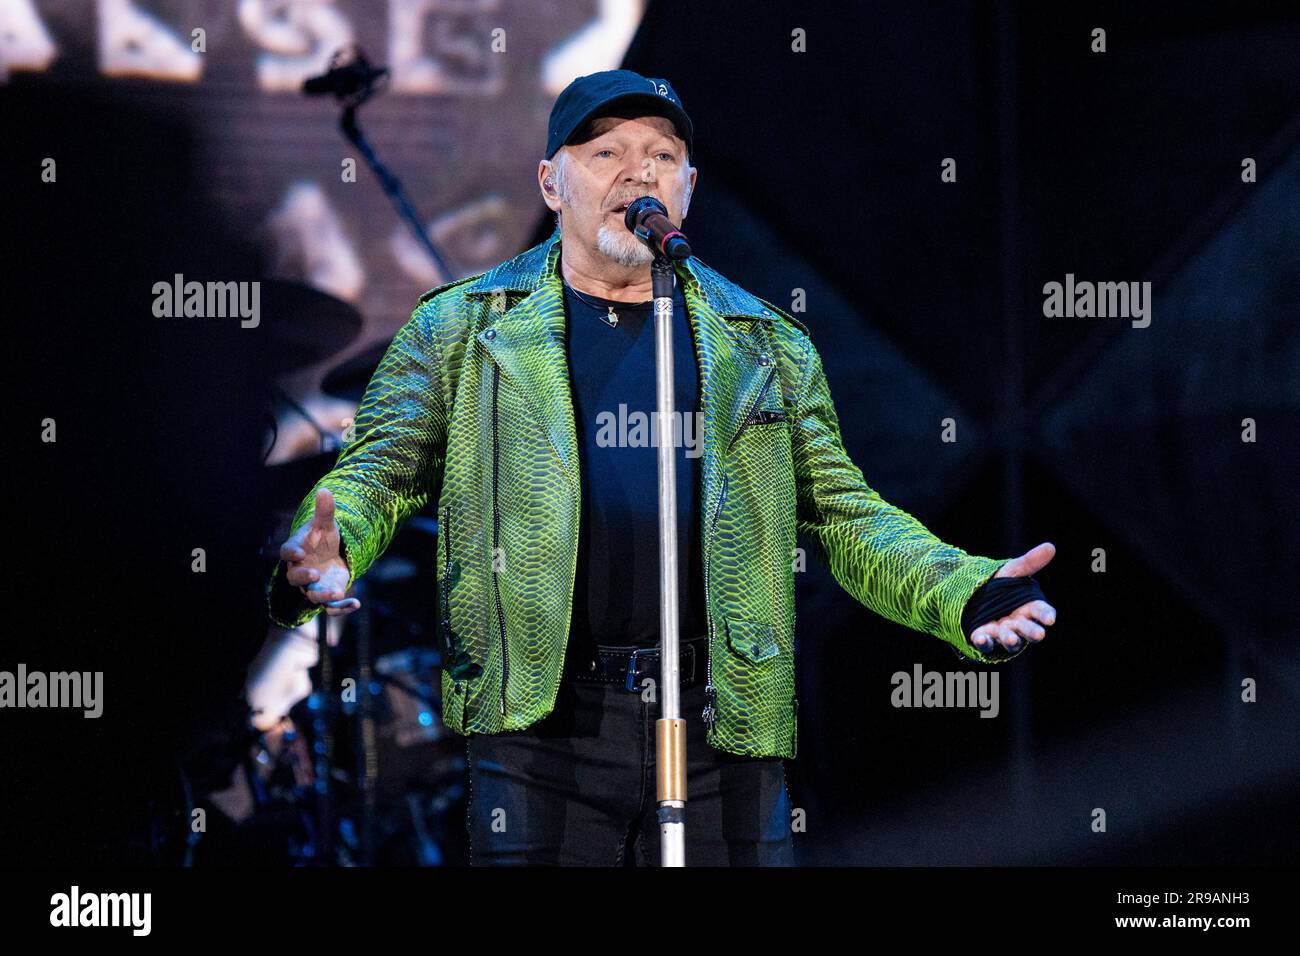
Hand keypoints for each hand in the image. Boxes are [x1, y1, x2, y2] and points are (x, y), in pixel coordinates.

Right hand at [279, 488, 360, 616]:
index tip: (298, 553)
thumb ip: (325, 511)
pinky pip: (331, 606)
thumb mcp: (327, 524)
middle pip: (294, 578)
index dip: (291, 553)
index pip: (287, 552)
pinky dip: (342, 608)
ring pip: (312, 596)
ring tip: (338, 591)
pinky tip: (356, 604)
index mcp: (297, 550)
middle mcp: (301, 570)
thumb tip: (325, 490)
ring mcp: (313, 585)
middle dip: (304, 577)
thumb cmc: (323, 538)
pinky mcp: (327, 594)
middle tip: (315, 574)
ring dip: (324, 595)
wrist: (332, 553)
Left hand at [969, 542, 1056, 652]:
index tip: (1050, 619)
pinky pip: (985, 643)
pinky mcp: (983, 637)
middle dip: (1032, 632)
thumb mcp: (1012, 571)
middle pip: (1028, 630)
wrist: (974, 596)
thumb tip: (1050, 546)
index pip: (1041, 612)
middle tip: (1039, 634)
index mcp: (1028, 607)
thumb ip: (1030, 562)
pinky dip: (984, 643)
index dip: (1046, 615)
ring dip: (1011, 640)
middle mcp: (1017, 623)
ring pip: (1010, 640)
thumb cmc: (1000, 586)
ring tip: (1011, 638)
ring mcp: (1001, 632)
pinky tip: (982, 639)